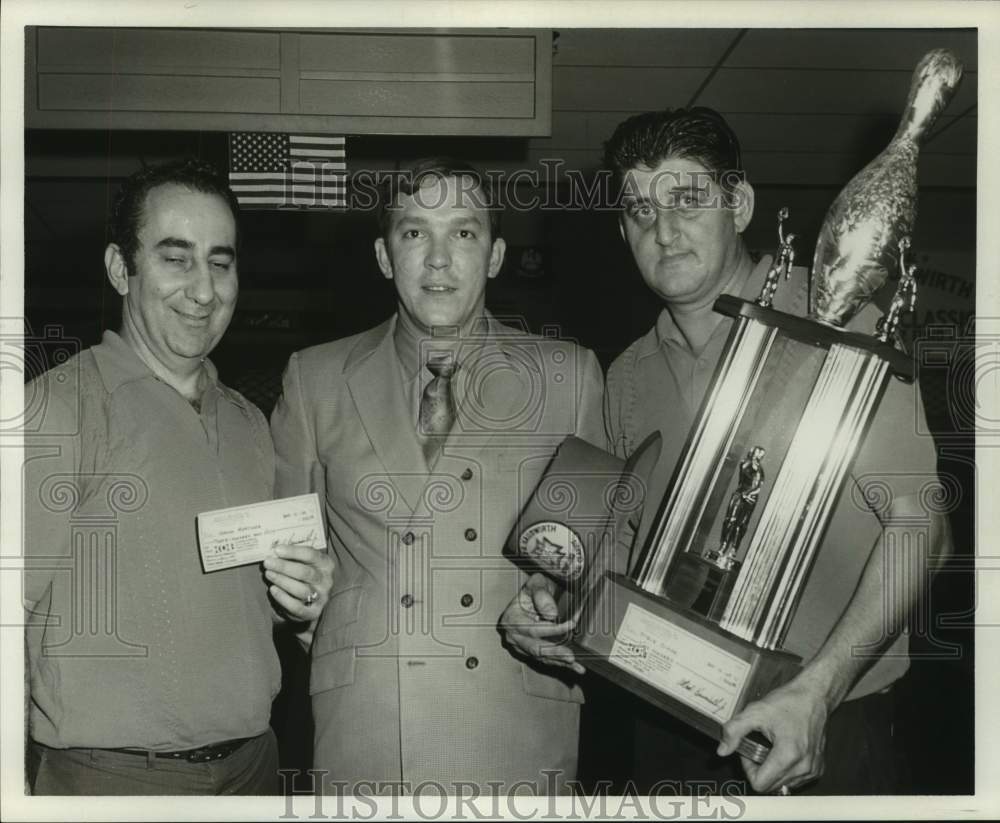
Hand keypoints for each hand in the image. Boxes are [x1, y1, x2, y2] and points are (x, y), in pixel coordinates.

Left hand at [262, 544, 334, 622]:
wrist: (308, 600)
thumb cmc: (302, 576)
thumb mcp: (303, 562)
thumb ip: (292, 557)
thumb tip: (274, 552)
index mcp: (326, 564)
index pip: (311, 555)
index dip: (293, 552)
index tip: (277, 549)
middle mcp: (326, 581)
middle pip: (305, 573)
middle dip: (284, 567)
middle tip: (268, 562)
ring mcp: (321, 598)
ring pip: (301, 590)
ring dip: (282, 581)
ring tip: (268, 574)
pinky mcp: (313, 613)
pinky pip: (296, 607)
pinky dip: (283, 598)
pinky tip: (272, 589)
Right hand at [498, 572, 583, 674]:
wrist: (533, 595)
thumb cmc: (534, 589)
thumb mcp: (536, 583)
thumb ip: (542, 595)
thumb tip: (551, 614)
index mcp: (512, 619)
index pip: (533, 629)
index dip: (553, 630)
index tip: (570, 626)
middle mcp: (514, 636)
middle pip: (535, 648)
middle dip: (555, 653)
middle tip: (571, 656)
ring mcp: (521, 646)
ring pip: (541, 657)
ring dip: (559, 661)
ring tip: (576, 664)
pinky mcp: (529, 651)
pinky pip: (544, 659)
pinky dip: (559, 663)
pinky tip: (573, 666)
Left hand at [716, 675, 829, 792]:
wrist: (814, 696)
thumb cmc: (789, 702)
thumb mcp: (755, 712)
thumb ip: (734, 731)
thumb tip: (722, 750)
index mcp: (788, 755)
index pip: (759, 784)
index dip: (748, 768)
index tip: (750, 751)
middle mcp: (804, 767)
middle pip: (770, 786)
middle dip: (759, 769)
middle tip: (758, 747)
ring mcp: (813, 770)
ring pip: (782, 785)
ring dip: (772, 771)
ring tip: (771, 748)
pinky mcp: (818, 769)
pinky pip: (795, 780)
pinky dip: (785, 770)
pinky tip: (783, 751)